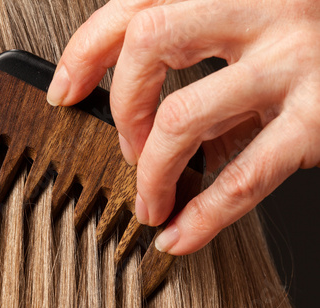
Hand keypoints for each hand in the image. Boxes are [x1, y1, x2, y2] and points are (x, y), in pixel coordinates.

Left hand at [47, 0, 319, 254]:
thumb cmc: (316, 41)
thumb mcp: (255, 28)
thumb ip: (203, 56)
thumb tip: (145, 111)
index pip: (132, 7)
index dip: (84, 52)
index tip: (64, 90)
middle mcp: (264, 5)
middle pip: (148, 45)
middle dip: (120, 109)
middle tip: (125, 148)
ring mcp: (297, 57)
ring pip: (184, 116)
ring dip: (152, 171)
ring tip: (151, 200)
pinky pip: (243, 177)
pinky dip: (202, 217)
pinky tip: (180, 235)